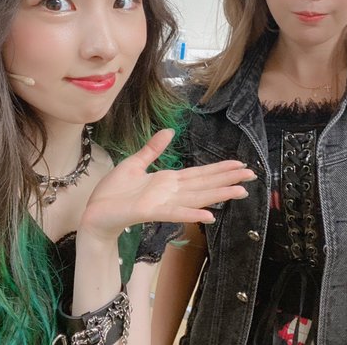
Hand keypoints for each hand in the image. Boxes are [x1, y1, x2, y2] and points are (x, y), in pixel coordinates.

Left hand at [79, 129, 254, 242]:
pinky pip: (174, 213)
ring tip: (241, 191)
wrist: (94, 213)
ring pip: (196, 197)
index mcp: (168, 180)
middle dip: (228, 179)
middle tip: (252, 175)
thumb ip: (153, 148)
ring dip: (218, 195)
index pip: (200, 173)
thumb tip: (170, 130)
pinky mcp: (150, 212)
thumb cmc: (113, 192)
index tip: (239, 164)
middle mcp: (171, 192)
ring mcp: (163, 203)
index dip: (219, 169)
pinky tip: (209, 216)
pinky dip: (191, 214)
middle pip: (205, 184)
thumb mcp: (134, 163)